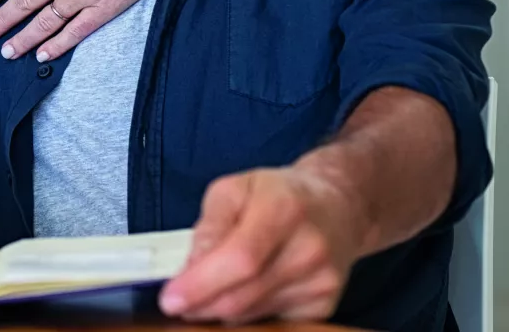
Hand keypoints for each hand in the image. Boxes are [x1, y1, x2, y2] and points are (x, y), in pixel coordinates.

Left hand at [160, 167, 366, 323]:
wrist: (338, 208)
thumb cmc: (277, 194)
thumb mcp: (233, 190)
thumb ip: (209, 226)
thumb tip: (190, 269)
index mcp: (283, 208)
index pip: (240, 259)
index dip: (201, 284)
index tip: (170, 299)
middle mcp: (309, 248)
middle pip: (244, 295)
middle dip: (201, 304)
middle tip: (178, 302)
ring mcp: (322, 281)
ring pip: (252, 314)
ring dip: (220, 308)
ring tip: (210, 289)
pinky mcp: (326, 304)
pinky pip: (271, 321)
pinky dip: (246, 313)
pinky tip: (241, 293)